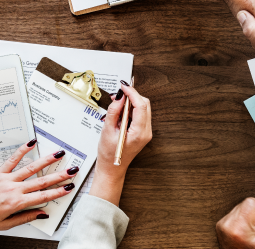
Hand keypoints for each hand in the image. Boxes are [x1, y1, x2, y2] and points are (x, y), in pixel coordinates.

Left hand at [0, 141, 77, 229]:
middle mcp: (13, 189)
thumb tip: (42, 214)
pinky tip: (32, 143)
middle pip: (41, 181)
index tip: (68, 188)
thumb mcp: (5, 224)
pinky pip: (12, 159)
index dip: (57, 192)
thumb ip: (25, 217)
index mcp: (16, 203)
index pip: (42, 197)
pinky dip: (23, 150)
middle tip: (72, 170)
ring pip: (31, 168)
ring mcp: (7, 179)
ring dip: (47, 161)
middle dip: (59, 175)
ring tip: (59, 154)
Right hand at [89, 82, 151, 205]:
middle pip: (145, 105)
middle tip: (119, 95)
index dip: (132, 93)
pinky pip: (141, 114)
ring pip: (144, 108)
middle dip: (132, 96)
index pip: (141, 105)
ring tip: (117, 106)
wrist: (112, 169)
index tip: (124, 86)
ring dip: (132, 103)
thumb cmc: (108, 154)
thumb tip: (120, 97)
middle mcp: (146, 132)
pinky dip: (132, 109)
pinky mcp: (143, 131)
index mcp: (139, 133)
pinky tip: (121, 113)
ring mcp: (146, 132)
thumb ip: (114, 112)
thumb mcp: (107, 131)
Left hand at [216, 197, 254, 248]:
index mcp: (238, 227)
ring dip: (247, 218)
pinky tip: (242, 233)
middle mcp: (227, 224)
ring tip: (248, 233)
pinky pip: (234, 213)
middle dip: (254, 216)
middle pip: (246, 203)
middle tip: (254, 232)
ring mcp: (222, 225)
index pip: (252, 202)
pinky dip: (240, 221)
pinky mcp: (220, 225)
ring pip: (241, 207)